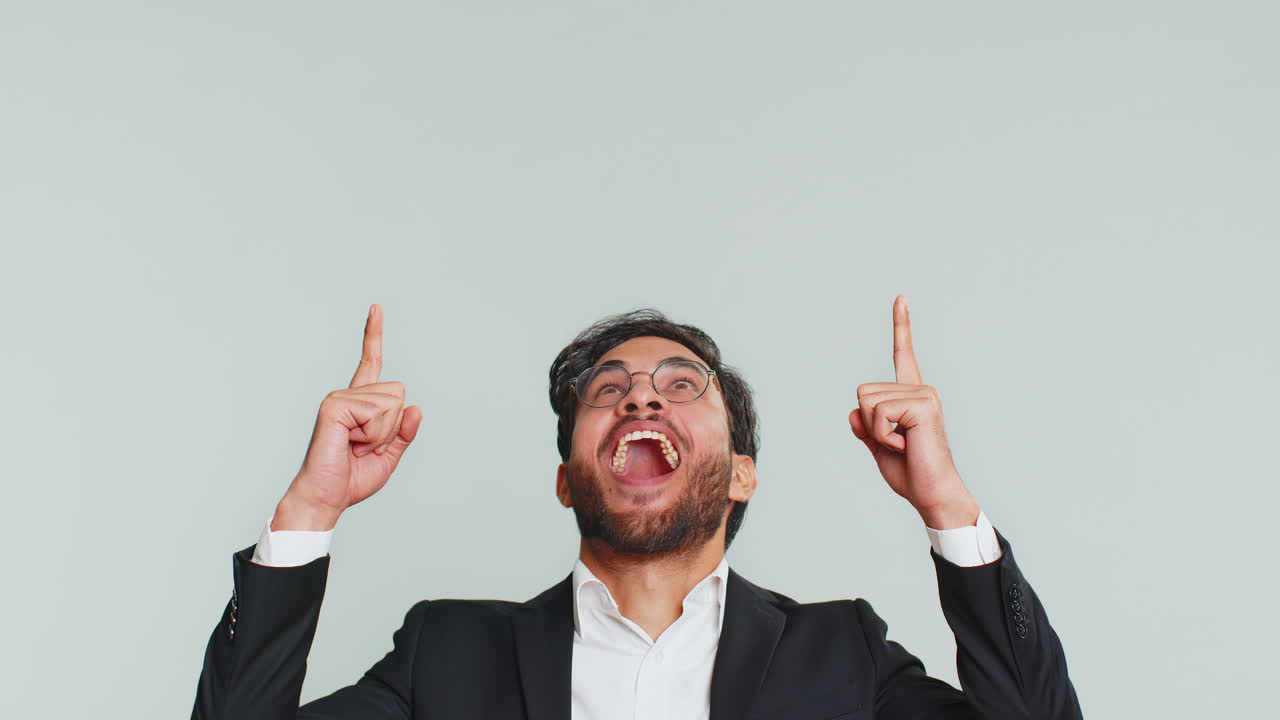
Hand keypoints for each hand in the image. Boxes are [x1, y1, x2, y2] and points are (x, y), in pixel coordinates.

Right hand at [274, 304, 423, 529]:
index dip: (373, 335)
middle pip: (398, 392)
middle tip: (365, 446)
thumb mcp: (389, 455)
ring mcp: (339, 398)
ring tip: (356, 446)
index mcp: (359, 403)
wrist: (328, 498)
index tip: (376, 308)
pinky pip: (376, 412)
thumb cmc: (351, 479)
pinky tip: (351, 444)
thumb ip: (404, 432)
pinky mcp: (334, 406)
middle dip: (392, 426)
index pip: (370, 362)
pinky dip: (372, 435)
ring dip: (382, 433)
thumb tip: (415, 408)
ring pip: (391, 403)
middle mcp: (348, 394)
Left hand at [848, 295, 978, 528]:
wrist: (932, 495)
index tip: (901, 298)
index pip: (903, 354)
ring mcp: (925, 395)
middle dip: (868, 424)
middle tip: (896, 443)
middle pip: (862, 391)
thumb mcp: (877, 446)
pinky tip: (905, 445)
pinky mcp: (924, 405)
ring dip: (876, 432)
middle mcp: (921, 389)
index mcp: (911, 395)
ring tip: (902, 445)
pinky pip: (879, 413)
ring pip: (867, 402)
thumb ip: (864, 428)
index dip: (901, 326)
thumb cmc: (910, 472)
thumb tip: (855, 412)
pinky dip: (883, 435)